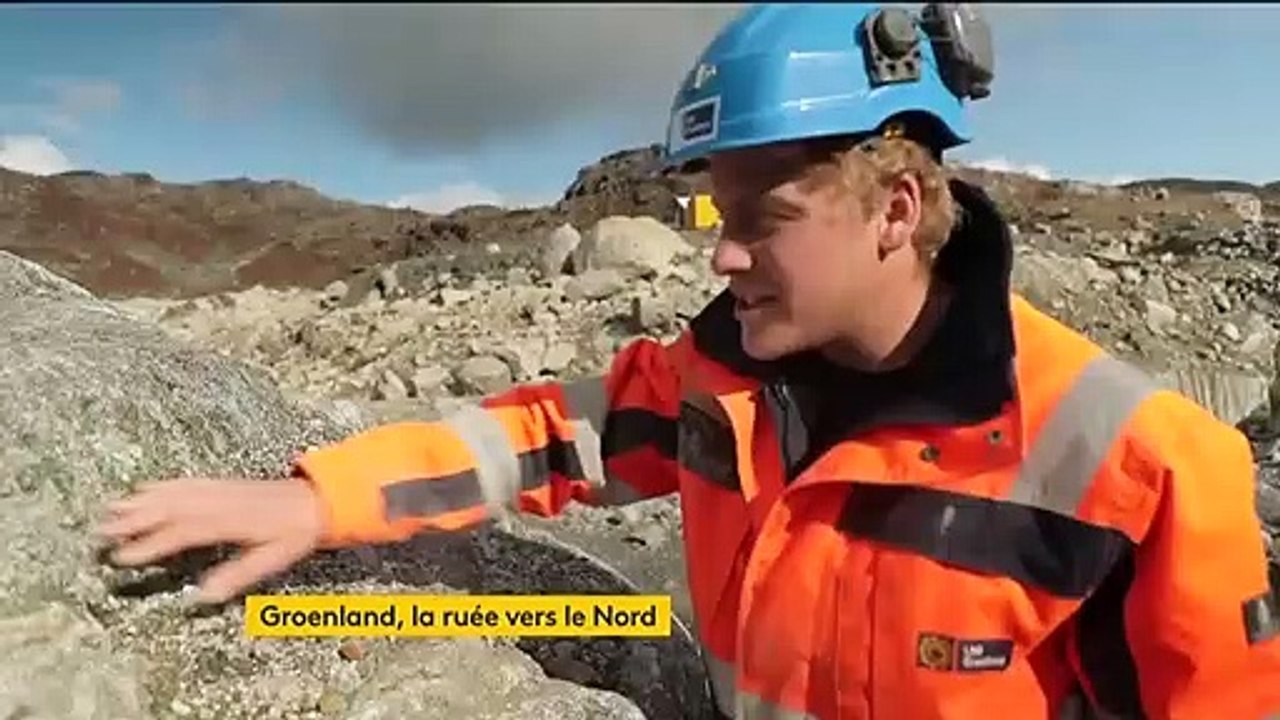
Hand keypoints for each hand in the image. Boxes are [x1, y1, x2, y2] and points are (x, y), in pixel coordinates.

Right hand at [97, 477, 327, 603]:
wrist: (315, 500)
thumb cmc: (294, 535)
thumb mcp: (272, 560)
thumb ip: (236, 576)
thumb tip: (200, 596)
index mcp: (230, 522)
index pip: (182, 533)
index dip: (150, 545)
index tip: (122, 558)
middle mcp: (219, 501)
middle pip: (169, 509)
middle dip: (134, 520)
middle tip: (101, 532)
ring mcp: (219, 489)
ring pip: (173, 493)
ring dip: (140, 501)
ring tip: (109, 511)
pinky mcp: (221, 483)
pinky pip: (186, 482)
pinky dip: (161, 486)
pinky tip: (142, 490)